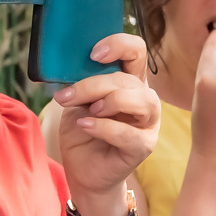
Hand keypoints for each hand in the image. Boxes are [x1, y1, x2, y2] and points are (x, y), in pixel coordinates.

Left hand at [53, 32, 161, 206]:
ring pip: (141, 101)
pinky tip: (86, 126)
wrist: (83, 170)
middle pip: (129, 80)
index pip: (137, 51)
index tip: (94, 54)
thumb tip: (70, 68)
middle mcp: (144, 98)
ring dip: (110, 101)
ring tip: (88, 111)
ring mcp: (148, 123)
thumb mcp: (77, 101)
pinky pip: (129, 133)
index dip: (119, 45)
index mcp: (129, 81)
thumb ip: (82, 84)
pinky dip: (104, 127)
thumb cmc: (84, 131)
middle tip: (67, 97)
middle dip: (94, 85)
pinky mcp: (143, 146)